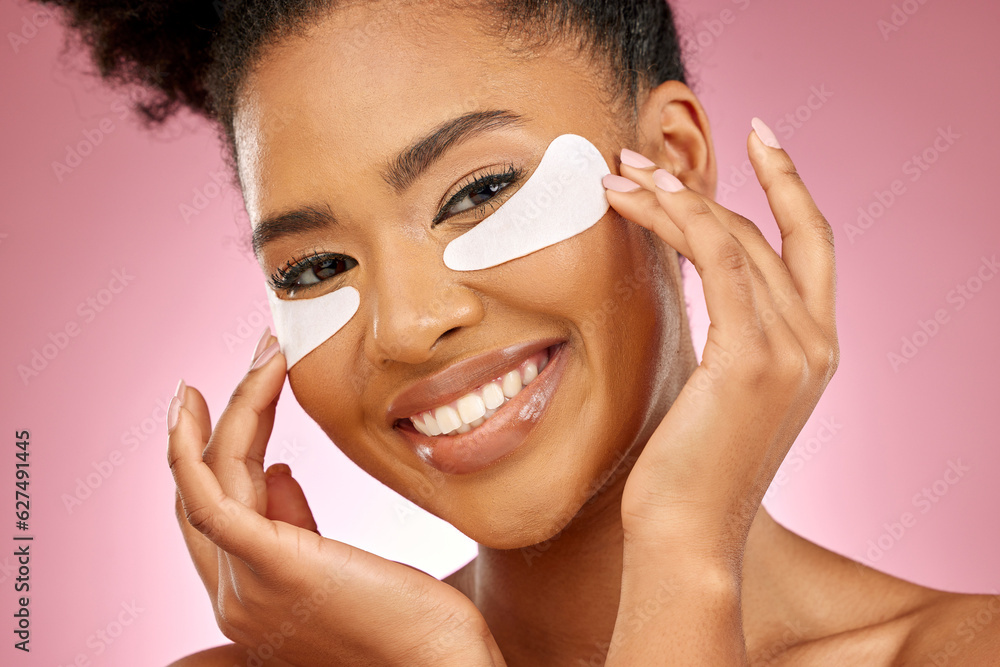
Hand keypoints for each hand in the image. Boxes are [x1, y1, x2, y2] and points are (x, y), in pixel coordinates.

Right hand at [167, 333, 504, 665]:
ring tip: (266, 355)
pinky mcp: (271, 569)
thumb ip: (298, 527)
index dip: (219, 448)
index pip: (217, 508)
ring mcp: (247, 587)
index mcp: (253, 595)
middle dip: (222, 417)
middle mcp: (235, 596)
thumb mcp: (344, 567)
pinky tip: (209, 399)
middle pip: (203, 490)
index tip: (247, 392)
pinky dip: (199, 443)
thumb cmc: (412, 622)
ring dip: (233, 409)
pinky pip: (210, 497)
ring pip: (211, 479)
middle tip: (261, 355)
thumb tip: (277, 475)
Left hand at [601, 119, 838, 662]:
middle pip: (768, 232)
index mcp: (815, 351)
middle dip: (704, 186)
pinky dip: (678, 219)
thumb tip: (690, 280)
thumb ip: (727, 335)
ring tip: (620, 174)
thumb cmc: (685, 471)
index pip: (811, 246)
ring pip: (737, 236)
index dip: (790, 185)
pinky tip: (634, 199)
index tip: (761, 138)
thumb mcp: (717, 392)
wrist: (685, 537)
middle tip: (640, 159)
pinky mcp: (753, 358)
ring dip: (675, 196)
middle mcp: (818, 345)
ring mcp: (795, 350)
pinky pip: (721, 260)